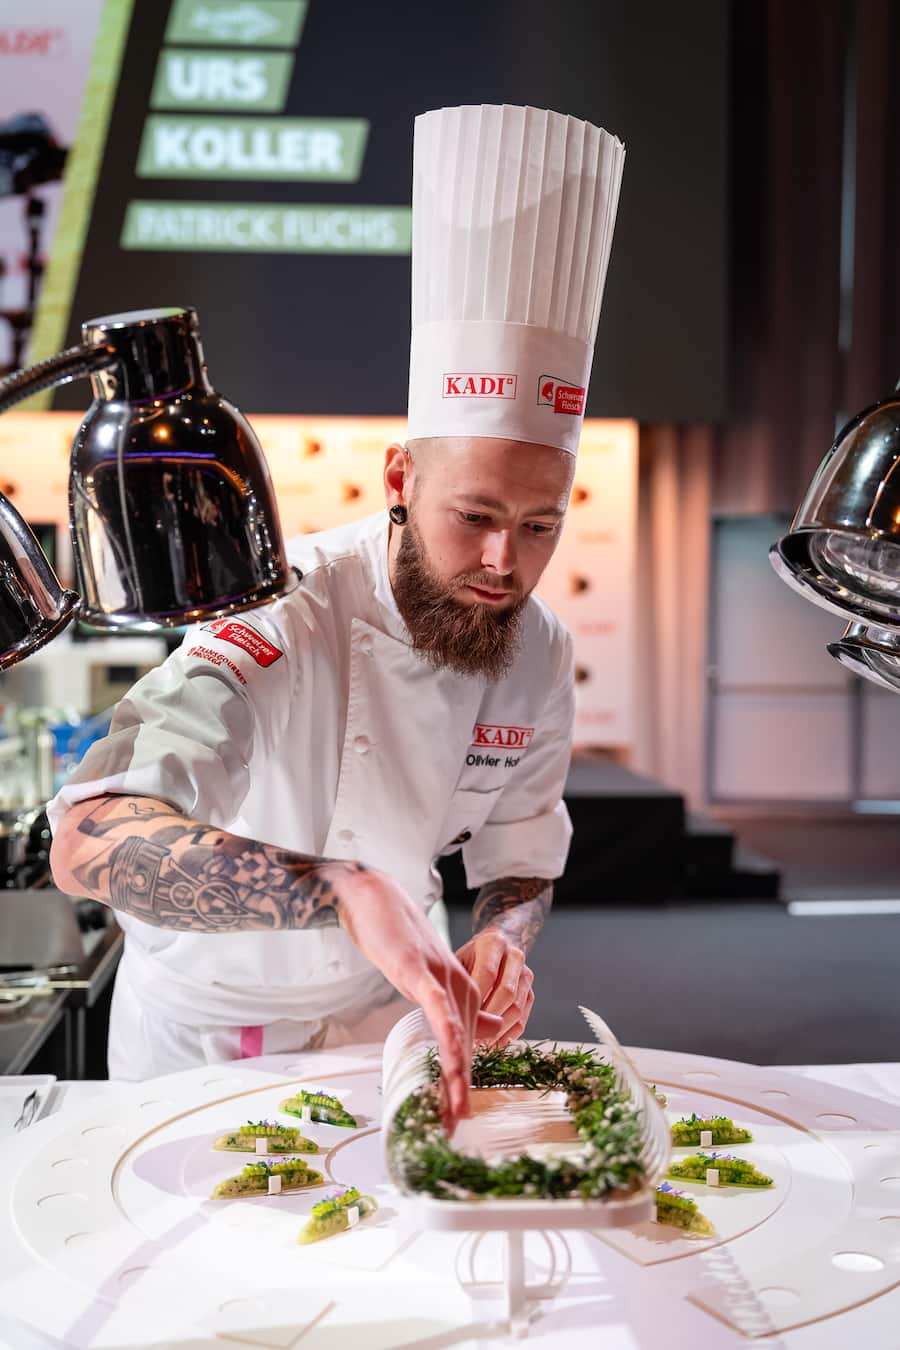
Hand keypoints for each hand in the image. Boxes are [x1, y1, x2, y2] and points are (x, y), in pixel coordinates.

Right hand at [332, 865, 500, 1127]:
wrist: (372, 894)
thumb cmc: (394, 935)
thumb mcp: (425, 974)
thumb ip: (446, 1001)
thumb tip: (469, 1025)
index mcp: (461, 990)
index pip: (470, 1045)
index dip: (464, 1083)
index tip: (458, 1117)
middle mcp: (460, 986)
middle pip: (467, 1046)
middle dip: (461, 1089)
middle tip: (456, 1127)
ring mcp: (441, 977)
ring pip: (457, 1033)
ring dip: (458, 1073)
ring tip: (456, 1110)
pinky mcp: (421, 970)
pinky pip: (438, 1009)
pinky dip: (448, 1035)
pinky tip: (452, 1060)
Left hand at [455, 929, 534, 1046]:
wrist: (490, 951)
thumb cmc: (467, 959)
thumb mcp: (458, 961)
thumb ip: (456, 982)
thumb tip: (447, 1013)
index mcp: (494, 943)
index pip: (488, 974)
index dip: (477, 999)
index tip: (462, 1018)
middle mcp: (515, 956)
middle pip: (507, 993)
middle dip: (489, 1018)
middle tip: (471, 1034)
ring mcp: (526, 976)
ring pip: (517, 1009)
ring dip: (498, 1030)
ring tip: (479, 1043)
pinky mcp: (530, 993)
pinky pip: (522, 1019)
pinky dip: (507, 1035)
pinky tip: (490, 1044)